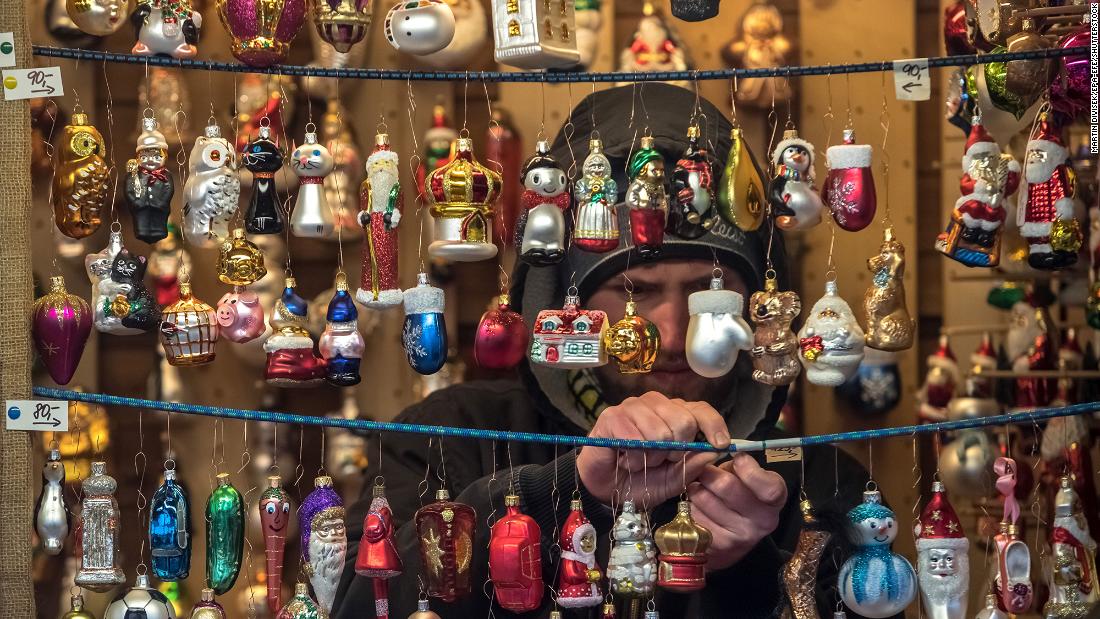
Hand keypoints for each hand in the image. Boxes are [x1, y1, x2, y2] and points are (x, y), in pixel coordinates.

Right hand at [577, 392, 729, 504]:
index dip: (714, 425)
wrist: (605, 489)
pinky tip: (625, 459)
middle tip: (662, 461)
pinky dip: (633, 457)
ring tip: (640, 462)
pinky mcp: (612, 416)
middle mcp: (656, 404)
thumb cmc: (641, 479)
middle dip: (677, 450)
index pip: (700, 410)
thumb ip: (693, 465)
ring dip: (652, 457)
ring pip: (659, 431)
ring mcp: (633, 407)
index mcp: (675, 414)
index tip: (720, 445)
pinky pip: (635, 438)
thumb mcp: (674, 479)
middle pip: (684, 421)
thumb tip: (715, 451)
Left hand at [687, 453, 786, 570]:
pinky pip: (693, 514)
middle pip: (727, 486)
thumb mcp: (746, 479)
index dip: (749, 469)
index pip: (770, 488)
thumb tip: (719, 449)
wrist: (730, 539)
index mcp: (774, 501)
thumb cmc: (738, 497)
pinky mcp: (717, 546)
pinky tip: (696, 506)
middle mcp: (762, 522)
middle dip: (709, 471)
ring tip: (700, 488)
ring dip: (696, 488)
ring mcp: (740, 537)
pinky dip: (690, 505)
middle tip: (704, 470)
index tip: (736, 458)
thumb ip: (739, 465)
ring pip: (704, 497)